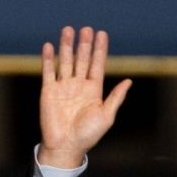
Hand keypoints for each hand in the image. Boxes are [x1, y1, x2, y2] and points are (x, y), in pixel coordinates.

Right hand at [37, 26, 131, 168]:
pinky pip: (48, 71)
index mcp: (94, 90)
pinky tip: (49, 45)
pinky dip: (48, 59)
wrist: (66, 147)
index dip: (99, 50)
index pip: (97, 65)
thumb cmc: (88, 135)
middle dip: (84, 44)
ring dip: (67, 46)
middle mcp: (78, 86)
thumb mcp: (106, 116)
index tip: (101, 34)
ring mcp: (63, 87)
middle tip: (86, 29)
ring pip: (66, 61)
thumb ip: (116, 97)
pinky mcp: (48, 91)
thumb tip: (129, 81)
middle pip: (82, 60)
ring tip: (68, 30)